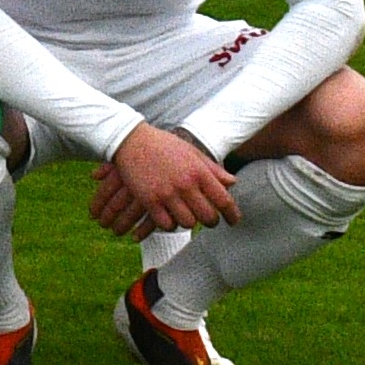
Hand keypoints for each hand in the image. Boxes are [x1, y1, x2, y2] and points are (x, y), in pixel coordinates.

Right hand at [91, 124, 237, 237]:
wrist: (131, 139)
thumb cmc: (164, 145)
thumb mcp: (191, 152)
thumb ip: (213, 169)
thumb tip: (233, 183)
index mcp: (198, 171)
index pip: (224, 200)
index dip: (232, 215)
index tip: (234, 221)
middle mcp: (185, 184)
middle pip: (208, 217)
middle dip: (211, 221)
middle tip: (208, 220)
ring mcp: (166, 193)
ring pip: (188, 223)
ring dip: (189, 222)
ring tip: (186, 216)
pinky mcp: (149, 200)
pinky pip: (166, 224)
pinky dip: (170, 223)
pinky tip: (168, 216)